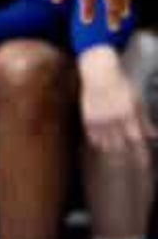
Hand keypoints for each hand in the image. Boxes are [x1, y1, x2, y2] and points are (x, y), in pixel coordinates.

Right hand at [79, 42, 152, 159]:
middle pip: (121, 146)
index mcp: (129, 115)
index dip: (141, 155)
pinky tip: (101, 144)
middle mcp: (114, 119)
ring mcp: (100, 119)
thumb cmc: (121, 84)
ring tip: (114, 154)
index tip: (144, 165)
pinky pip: (92, 137)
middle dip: (125, 154)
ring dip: (111, 149)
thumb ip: (144, 120)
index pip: (137, 141)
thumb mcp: (137, 100)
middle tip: (129, 161)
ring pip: (106, 144)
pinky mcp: (88, 118)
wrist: (99, 72)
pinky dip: (98, 142)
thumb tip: (153, 136)